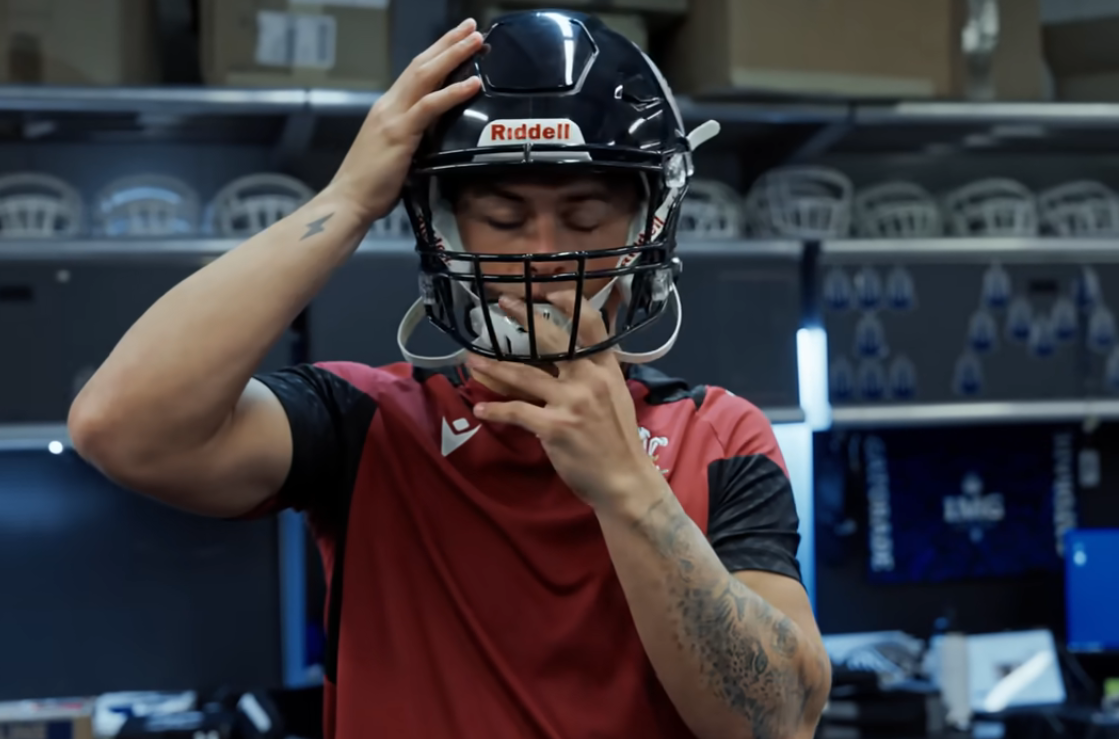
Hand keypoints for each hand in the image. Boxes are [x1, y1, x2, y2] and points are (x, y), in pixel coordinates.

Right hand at [328, 19, 483, 222]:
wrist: (349, 201)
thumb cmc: (372, 185)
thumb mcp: (397, 153)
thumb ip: (414, 137)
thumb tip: (437, 134)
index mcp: (388, 108)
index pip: (415, 72)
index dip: (437, 53)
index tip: (458, 38)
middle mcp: (389, 105)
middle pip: (422, 64)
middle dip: (448, 43)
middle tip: (472, 27)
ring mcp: (393, 117)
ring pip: (426, 76)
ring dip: (453, 56)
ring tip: (476, 42)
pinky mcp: (400, 133)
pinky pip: (430, 107)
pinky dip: (453, 92)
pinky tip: (473, 83)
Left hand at [466, 292, 663, 511]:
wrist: (625, 479)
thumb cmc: (618, 440)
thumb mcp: (614, 396)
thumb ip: (592, 374)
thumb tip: (563, 359)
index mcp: (606, 368)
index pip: (590, 325)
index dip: (569, 303)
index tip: (548, 291)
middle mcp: (589, 378)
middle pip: (552, 340)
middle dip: (524, 317)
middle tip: (503, 304)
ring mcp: (571, 402)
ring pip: (524, 375)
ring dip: (494, 367)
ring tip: (473, 360)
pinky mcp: (555, 427)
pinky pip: (517, 412)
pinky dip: (496, 410)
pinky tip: (480, 409)